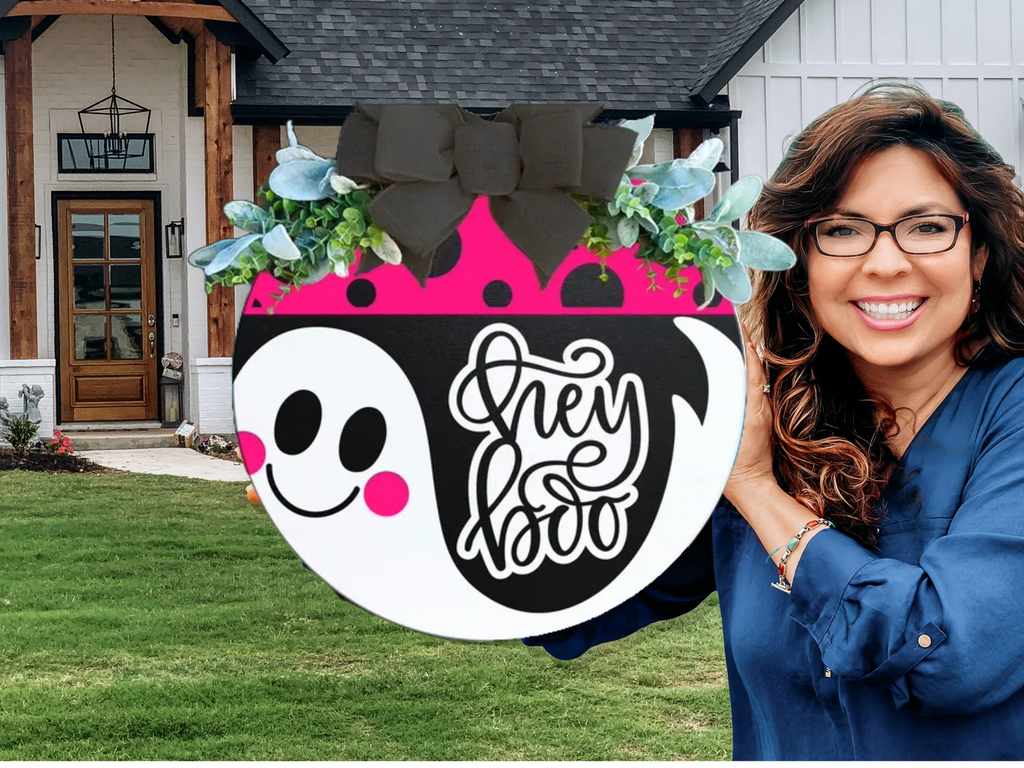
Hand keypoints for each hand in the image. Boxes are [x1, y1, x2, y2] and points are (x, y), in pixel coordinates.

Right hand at [724, 323, 777, 506]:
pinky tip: (735, 370)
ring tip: (733, 341)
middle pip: (752, 369)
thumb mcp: (723, 438)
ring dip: (744, 360)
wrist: (750, 487)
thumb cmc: (734, 467)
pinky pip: (751, 392)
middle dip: (743, 347)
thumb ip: (723, 412)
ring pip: (752, 379)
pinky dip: (744, 377)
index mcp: (751, 410)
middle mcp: (759, 408)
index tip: (738, 327)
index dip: (745, 348)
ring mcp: (760, 413)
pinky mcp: (758, 420)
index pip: (749, 370)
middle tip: (734, 326)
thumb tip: (724, 384)